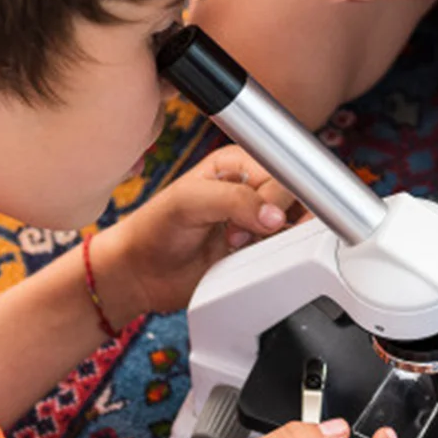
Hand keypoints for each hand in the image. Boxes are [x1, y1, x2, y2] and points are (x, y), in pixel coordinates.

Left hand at [93, 147, 292, 316]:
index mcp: (236, 164)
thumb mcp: (188, 201)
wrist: (142, 274)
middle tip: (239, 233)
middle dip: (272, 219)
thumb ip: (234, 200)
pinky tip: (247, 257)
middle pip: (294, 197)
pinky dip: (274, 257)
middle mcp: (251, 189)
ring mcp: (256, 221)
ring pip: (294, 224)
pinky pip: (285, 250)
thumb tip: (275, 215)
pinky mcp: (258, 249)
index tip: (258, 216)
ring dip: (274, 240)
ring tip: (241, 245)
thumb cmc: (154, 229)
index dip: (275, 195)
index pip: (280, 171)